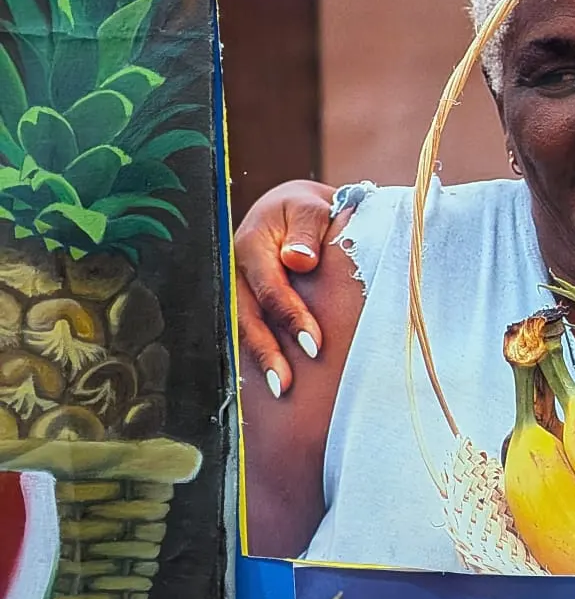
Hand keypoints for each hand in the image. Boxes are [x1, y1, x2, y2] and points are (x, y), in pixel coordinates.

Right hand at [234, 180, 337, 396]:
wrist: (294, 211)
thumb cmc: (308, 212)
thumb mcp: (311, 208)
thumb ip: (308, 230)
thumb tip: (299, 260)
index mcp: (252, 244)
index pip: (270, 287)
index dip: (291, 317)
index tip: (314, 346)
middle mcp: (235, 270)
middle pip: (246, 316)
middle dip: (267, 351)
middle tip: (285, 384)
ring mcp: (235, 288)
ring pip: (240, 328)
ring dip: (259, 360)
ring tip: (279, 390)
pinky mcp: (242, 301)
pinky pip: (244, 330)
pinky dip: (255, 356)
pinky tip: (270, 380)